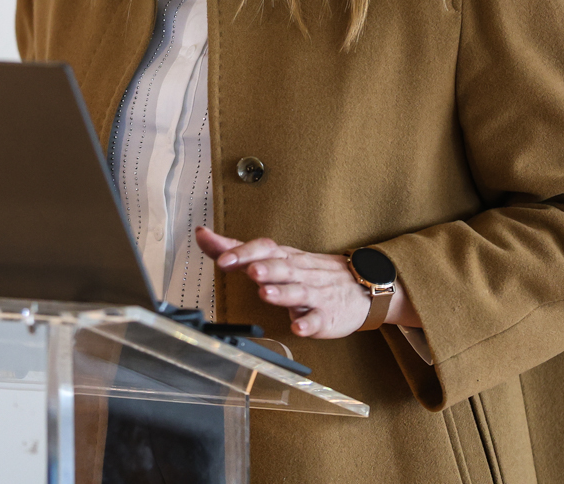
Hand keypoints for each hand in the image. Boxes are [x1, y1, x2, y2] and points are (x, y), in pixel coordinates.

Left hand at [194, 226, 419, 337]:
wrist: (361, 286)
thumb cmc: (309, 271)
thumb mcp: (274, 257)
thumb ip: (237, 250)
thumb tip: (202, 236)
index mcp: (284, 257)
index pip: (265, 248)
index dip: (244, 252)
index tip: (223, 258)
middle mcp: (298, 272)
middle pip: (281, 268)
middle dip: (265, 269)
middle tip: (250, 271)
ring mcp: (314, 294)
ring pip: (297, 292)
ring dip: (282, 293)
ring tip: (265, 293)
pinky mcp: (327, 315)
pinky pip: (317, 319)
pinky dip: (309, 323)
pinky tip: (299, 327)